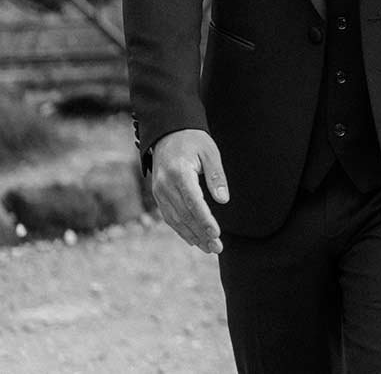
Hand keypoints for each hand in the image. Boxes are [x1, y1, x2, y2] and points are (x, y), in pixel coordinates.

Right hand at [151, 128, 228, 254]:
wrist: (167, 132)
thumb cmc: (193, 140)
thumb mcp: (210, 152)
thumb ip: (216, 176)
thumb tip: (223, 200)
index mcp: (179, 173)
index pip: (193, 202)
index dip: (204, 220)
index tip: (216, 233)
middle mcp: (165, 185)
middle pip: (185, 215)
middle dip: (201, 233)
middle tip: (217, 248)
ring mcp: (159, 191)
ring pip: (176, 219)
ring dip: (192, 235)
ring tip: (208, 248)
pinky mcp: (158, 195)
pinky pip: (169, 216)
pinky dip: (181, 229)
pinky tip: (192, 239)